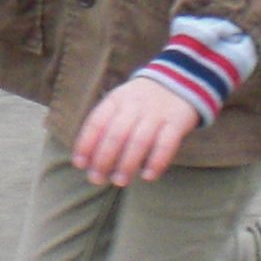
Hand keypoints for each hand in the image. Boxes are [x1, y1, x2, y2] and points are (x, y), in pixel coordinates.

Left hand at [71, 77, 201, 186]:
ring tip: (120, 181)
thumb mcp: (120, 103)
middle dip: (104, 159)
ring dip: (127, 163)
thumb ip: (105, 127)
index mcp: (116, 99)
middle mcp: (135, 105)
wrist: (180, 78)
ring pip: (139, 140)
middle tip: (97, 179)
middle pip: (116, 134)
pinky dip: (157, 161)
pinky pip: (167, 143)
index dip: (86, 143)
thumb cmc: (140, 102)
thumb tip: (86, 161)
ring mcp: (157, 113)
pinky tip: (148, 176)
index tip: (80, 164)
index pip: (97, 121)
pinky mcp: (177, 121)